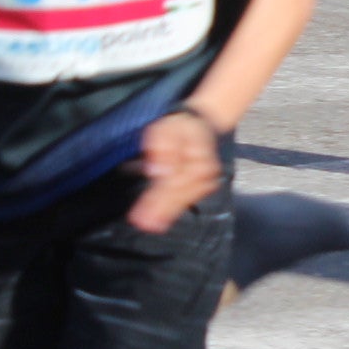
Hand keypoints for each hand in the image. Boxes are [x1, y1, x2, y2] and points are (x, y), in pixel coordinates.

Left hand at [131, 105, 224, 233]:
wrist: (199, 123)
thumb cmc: (180, 126)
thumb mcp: (166, 129)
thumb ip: (161, 149)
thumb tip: (157, 172)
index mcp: (196, 158)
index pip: (173, 182)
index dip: (157, 199)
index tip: (142, 213)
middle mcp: (205, 172)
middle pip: (179, 195)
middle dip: (160, 212)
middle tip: (144, 224)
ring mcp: (206, 180)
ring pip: (183, 200)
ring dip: (166, 214)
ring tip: (150, 225)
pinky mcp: (204, 185)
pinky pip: (187, 199)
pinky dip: (173, 210)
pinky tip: (161, 219)